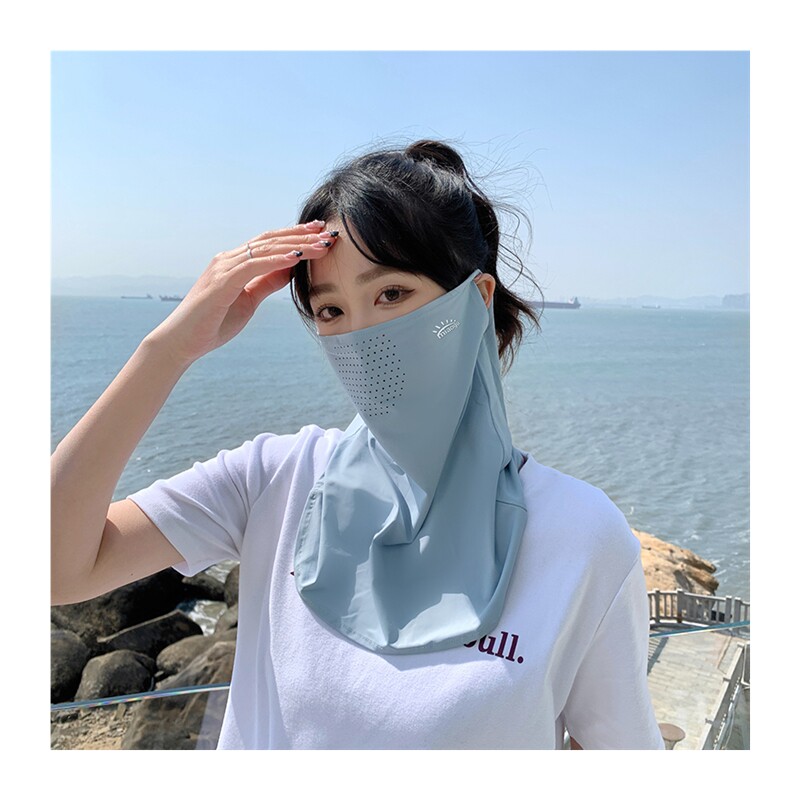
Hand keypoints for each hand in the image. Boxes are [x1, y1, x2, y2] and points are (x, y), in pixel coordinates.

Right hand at [148, 220, 336, 366]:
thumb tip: (290, 269)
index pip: (269, 243)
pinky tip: (297, 257)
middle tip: (327, 232)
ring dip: (296, 245)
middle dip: (301, 235)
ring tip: (320, 244)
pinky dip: (276, 260)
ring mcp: (223, 268)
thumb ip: (266, 283)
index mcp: (234, 263)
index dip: (295, 236)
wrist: (182, 342)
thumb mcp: (249, 300)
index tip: (319, 233)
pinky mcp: (221, 282)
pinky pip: (253, 266)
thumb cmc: (213, 324)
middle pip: (270, 240)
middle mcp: (228, 260)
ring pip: (265, 249)